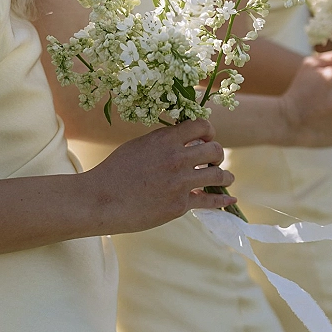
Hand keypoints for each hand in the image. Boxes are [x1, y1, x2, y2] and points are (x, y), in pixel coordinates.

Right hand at [84, 118, 235, 232]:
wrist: (100, 200)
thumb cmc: (114, 172)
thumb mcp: (138, 146)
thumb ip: (162, 142)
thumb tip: (182, 139)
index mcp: (165, 140)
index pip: (201, 126)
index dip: (209, 132)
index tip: (208, 138)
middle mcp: (177, 158)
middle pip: (215, 150)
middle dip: (217, 155)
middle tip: (213, 161)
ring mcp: (180, 183)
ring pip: (218, 176)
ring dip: (225, 177)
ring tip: (226, 178)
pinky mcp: (179, 205)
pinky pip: (209, 201)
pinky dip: (223, 200)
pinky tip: (230, 198)